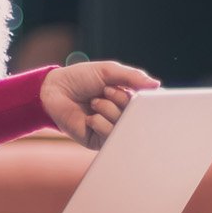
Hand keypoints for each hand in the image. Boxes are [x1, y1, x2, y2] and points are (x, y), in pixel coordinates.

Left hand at [40, 62, 159, 149]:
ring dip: (108, 110)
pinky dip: (99, 123)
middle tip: (106, 91)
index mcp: (127, 99)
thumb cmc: (81, 78)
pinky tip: (89, 117)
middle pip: (137, 115)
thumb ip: (133, 76)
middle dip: (121, 100)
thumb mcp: (109, 71)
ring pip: (123, 126)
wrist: (54, 90)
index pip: (147, 105)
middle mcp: (121, 115)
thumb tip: (157, 84)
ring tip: (95, 102)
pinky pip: (108, 136)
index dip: (142, 99)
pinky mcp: (98, 141)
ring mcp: (110, 129)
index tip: (133, 91)